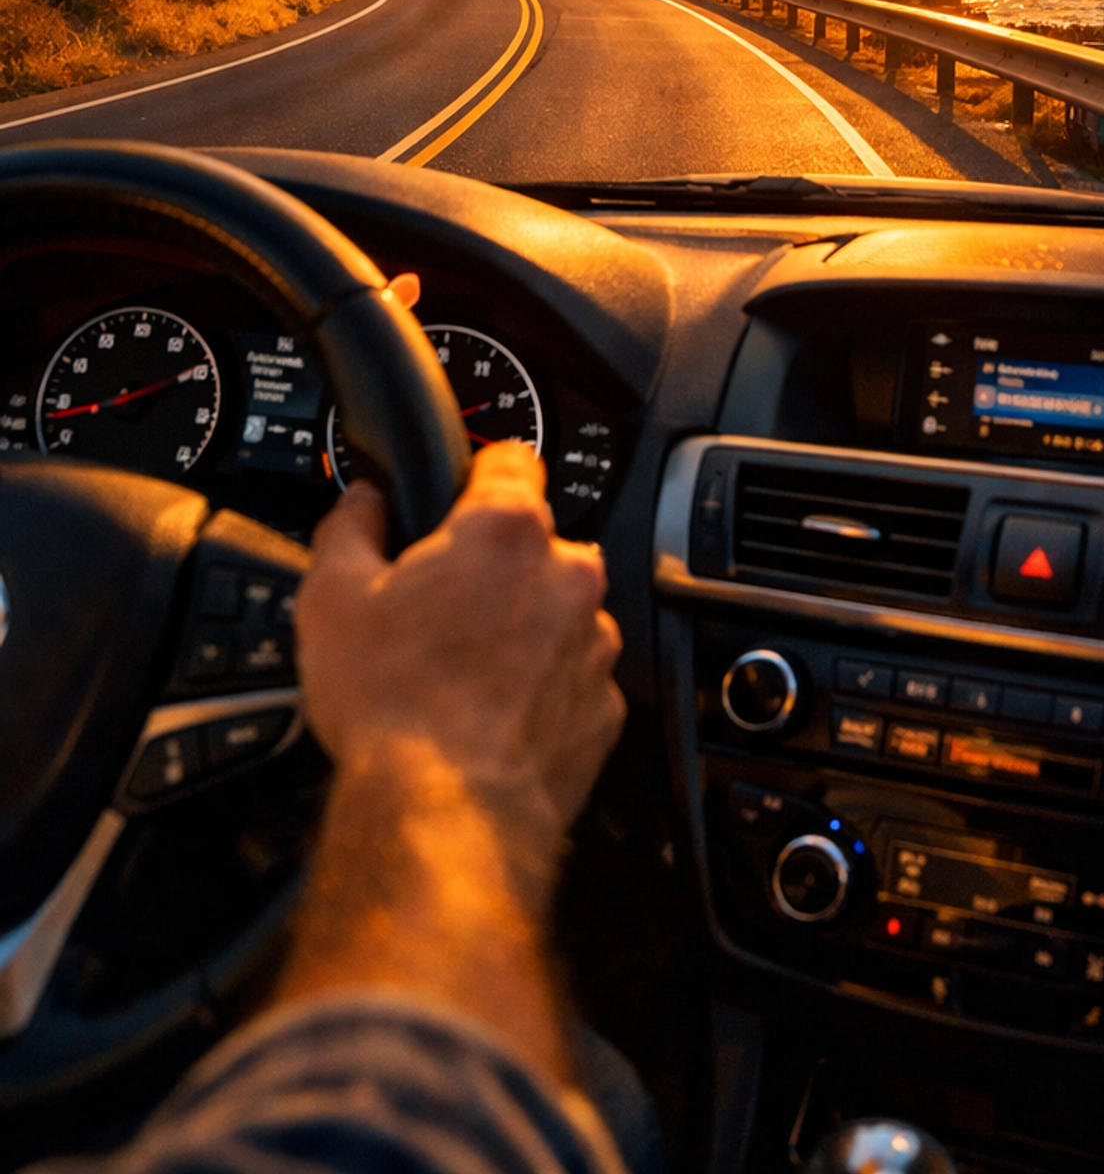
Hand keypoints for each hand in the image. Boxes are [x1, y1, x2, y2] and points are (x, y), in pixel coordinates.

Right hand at [296, 444, 623, 880]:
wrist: (443, 814)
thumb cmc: (393, 707)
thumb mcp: (332, 598)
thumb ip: (351, 526)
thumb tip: (362, 503)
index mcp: (506, 531)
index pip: (511, 457)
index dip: (477, 474)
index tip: (457, 497)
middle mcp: (567, 575)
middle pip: (532, 545)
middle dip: (491, 569)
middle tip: (438, 610)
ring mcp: (594, 643)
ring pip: (557, 614)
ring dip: (520, 630)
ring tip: (460, 674)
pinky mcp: (604, 708)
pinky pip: (571, 679)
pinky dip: (539, 690)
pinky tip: (489, 716)